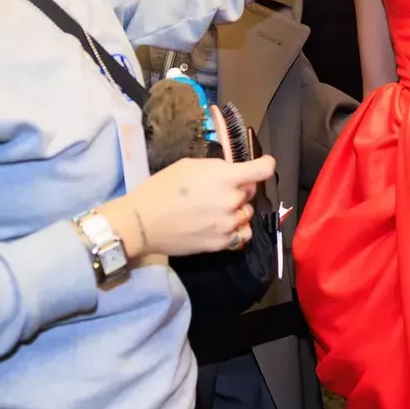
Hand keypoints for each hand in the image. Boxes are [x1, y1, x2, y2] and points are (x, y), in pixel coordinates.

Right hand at [99, 156, 274, 259]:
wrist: (143, 223)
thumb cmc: (162, 188)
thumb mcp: (190, 166)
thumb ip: (217, 168)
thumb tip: (233, 172)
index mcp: (225, 178)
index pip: (262, 170)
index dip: (266, 165)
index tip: (264, 165)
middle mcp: (231, 201)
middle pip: (251, 192)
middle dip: (240, 188)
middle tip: (219, 190)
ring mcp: (228, 224)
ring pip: (247, 214)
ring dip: (237, 210)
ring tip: (217, 210)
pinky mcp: (221, 243)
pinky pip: (242, 235)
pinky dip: (236, 229)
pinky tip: (222, 225)